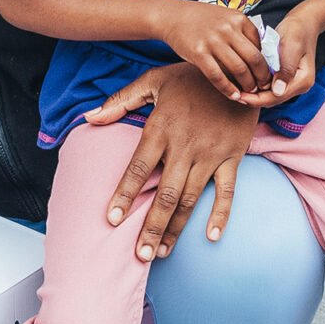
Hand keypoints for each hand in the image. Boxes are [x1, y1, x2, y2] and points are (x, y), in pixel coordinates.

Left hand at [84, 62, 258, 260]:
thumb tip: (89, 118)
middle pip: (166, 193)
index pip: (138, 167)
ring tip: (162, 250)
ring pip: (191, 198)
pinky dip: (221, 214)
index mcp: (161, 127)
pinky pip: (227, 191)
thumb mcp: (152, 81)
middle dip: (151, 225)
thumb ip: (120, 100)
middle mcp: (185, 145)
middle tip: (140, 255)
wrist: (235, 69)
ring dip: (177, 227)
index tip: (111, 219)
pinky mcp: (233, 157)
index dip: (124, 194)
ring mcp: (210, 153)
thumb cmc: (188, 76)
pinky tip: (210, 237)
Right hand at [159, 0, 271, 100]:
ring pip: (239, 70)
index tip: (266, 74)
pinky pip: (218, 76)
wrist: (172, 16)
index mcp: (238, 19)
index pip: (261, 46)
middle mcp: (227, 29)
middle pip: (254, 60)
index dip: (266, 63)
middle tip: (262, 87)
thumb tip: (261, 58)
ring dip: (247, 85)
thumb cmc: (201, 19)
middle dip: (262, 78)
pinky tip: (233, 96)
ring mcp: (212, 41)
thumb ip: (242, 33)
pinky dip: (228, 89)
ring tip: (248, 92)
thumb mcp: (225, 17)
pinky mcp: (198, 53)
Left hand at [239, 7, 319, 108]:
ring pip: (270, 95)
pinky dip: (257, 85)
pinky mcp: (284, 76)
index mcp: (302, 80)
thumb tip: (278, 91)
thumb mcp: (291, 46)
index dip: (257, 99)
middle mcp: (298, 85)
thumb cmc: (296, 31)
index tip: (240, 96)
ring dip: (254, 94)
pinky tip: (243, 81)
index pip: (277, 96)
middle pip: (273, 99)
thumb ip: (286, 68)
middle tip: (233, 95)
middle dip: (253, 99)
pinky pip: (269, 86)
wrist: (303, 23)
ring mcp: (291, 81)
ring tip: (235, 89)